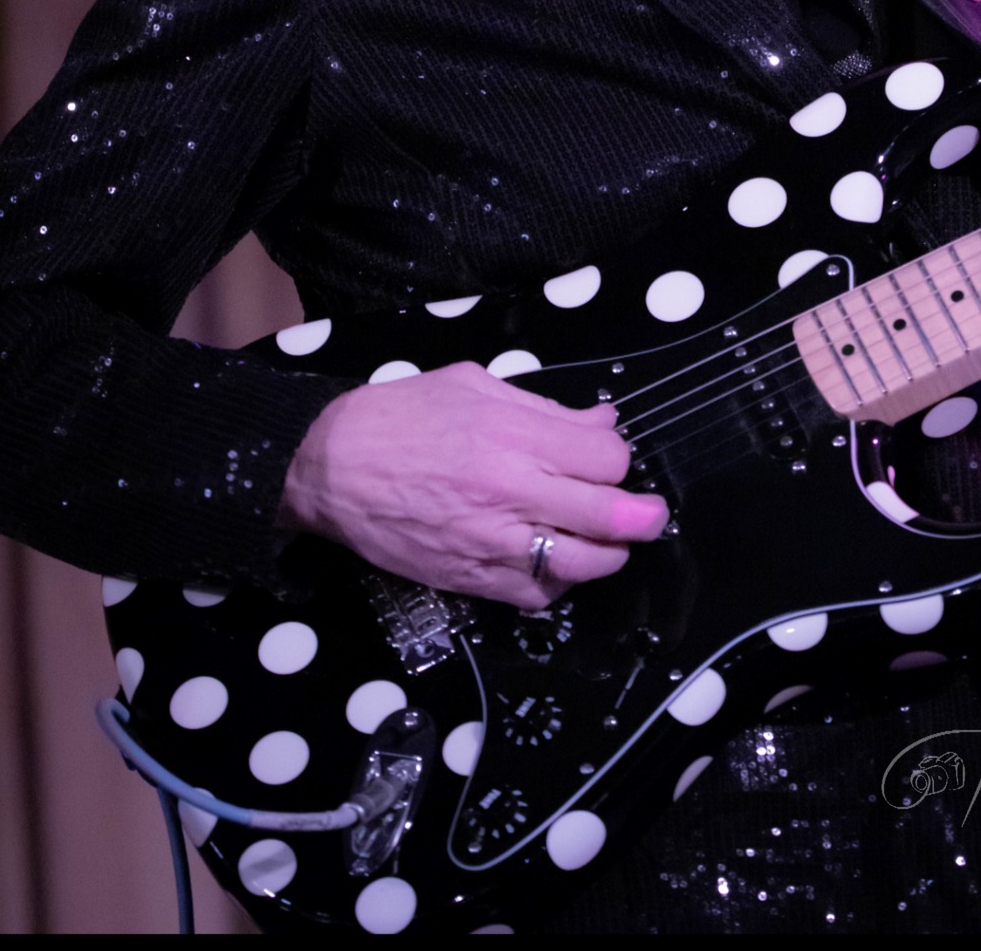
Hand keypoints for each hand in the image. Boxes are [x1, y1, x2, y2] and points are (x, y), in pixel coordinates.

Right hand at [276, 361, 667, 607]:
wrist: (330, 468)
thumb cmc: (401, 414)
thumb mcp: (474, 384)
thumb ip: (545, 407)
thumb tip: (602, 421)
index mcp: (514, 436)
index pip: (606, 458)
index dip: (617, 459)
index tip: (608, 458)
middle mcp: (511, 493)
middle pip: (608, 516)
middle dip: (643, 517)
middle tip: (651, 515)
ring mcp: (492, 543)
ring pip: (581, 565)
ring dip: (609, 555)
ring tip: (611, 543)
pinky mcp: (471, 581)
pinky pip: (537, 596)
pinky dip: (559, 584)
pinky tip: (558, 565)